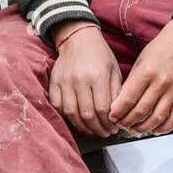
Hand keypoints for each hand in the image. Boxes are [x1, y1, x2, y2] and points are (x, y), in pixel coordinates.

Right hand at [48, 21, 121, 137]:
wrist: (78, 38)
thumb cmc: (99, 55)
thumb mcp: (114, 70)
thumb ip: (116, 92)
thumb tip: (117, 115)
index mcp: (98, 75)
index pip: (103, 108)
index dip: (109, 123)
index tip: (113, 128)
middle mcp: (80, 79)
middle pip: (87, 114)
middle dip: (98, 128)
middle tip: (105, 133)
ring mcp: (65, 81)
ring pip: (71, 113)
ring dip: (83, 127)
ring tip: (92, 130)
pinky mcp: (54, 82)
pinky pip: (58, 106)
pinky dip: (67, 117)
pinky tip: (77, 120)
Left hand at [110, 13, 172, 135]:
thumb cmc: (159, 50)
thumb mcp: (140, 62)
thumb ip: (131, 83)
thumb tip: (119, 104)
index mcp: (147, 72)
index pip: (129, 98)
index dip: (118, 111)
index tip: (112, 117)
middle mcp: (161, 82)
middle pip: (141, 110)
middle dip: (128, 121)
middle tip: (121, 125)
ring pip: (158, 117)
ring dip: (144, 127)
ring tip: (135, 129)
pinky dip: (165, 127)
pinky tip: (156, 130)